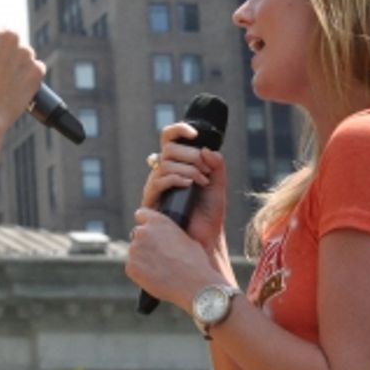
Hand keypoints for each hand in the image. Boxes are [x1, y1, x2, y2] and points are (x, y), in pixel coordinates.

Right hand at [0, 27, 44, 133]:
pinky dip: (31, 76)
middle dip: (9, 48)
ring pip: (26, 53)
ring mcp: (26, 54)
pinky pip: (37, 68)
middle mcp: (9, 38)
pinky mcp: (38, 70)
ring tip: (8, 81)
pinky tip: (19, 87)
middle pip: (13, 37)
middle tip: (2, 65)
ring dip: (20, 62)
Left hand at [126, 207, 231, 310]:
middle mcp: (142, 232)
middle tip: (157, 255)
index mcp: (158, 221)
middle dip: (144, 243)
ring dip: (142, 258)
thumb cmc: (195, 262)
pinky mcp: (130, 267)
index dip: (145, 222)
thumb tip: (167, 239)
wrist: (192, 284)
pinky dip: (140, 273)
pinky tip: (154, 278)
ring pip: (135, 252)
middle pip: (137, 234)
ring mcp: (134, 250)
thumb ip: (170, 234)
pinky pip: (132, 268)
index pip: (141, 214)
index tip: (149, 230)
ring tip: (159, 269)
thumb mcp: (186, 239)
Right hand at [140, 121, 228, 255]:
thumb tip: (205, 149)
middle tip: (205, 170)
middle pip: (169, 148)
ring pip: (165, 162)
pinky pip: (159, 180)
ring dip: (187, 169)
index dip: (179, 130)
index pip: (170, 139)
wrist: (205, 239)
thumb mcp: (218, 184)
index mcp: (178, 164)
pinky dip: (176, 178)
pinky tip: (189, 185)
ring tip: (202, 182)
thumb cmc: (210, 214)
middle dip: (191, 155)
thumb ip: (217, 164)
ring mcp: (156, 185)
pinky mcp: (151, 199)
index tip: (194, 133)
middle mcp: (164, 172)